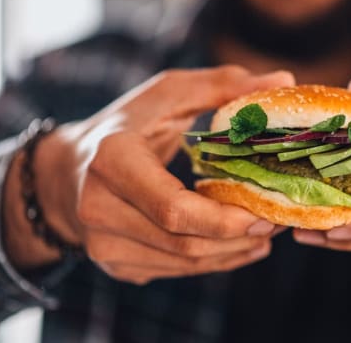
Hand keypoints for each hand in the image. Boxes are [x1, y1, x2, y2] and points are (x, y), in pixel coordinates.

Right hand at [4, 66, 293, 283]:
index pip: (172, 208)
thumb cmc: (125, 125)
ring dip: (234, 252)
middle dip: (240, 237)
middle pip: (184, 242)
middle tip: (280, 220)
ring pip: (185, 262)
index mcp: (111, 161)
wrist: (65, 171)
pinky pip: (176, 271)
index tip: (266, 213)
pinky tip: (242, 245)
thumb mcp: (167, 94)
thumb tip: (284, 78)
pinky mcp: (117, 266)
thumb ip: (223, 85)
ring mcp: (104, 246)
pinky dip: (215, 261)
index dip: (223, 219)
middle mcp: (99, 210)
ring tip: (268, 232)